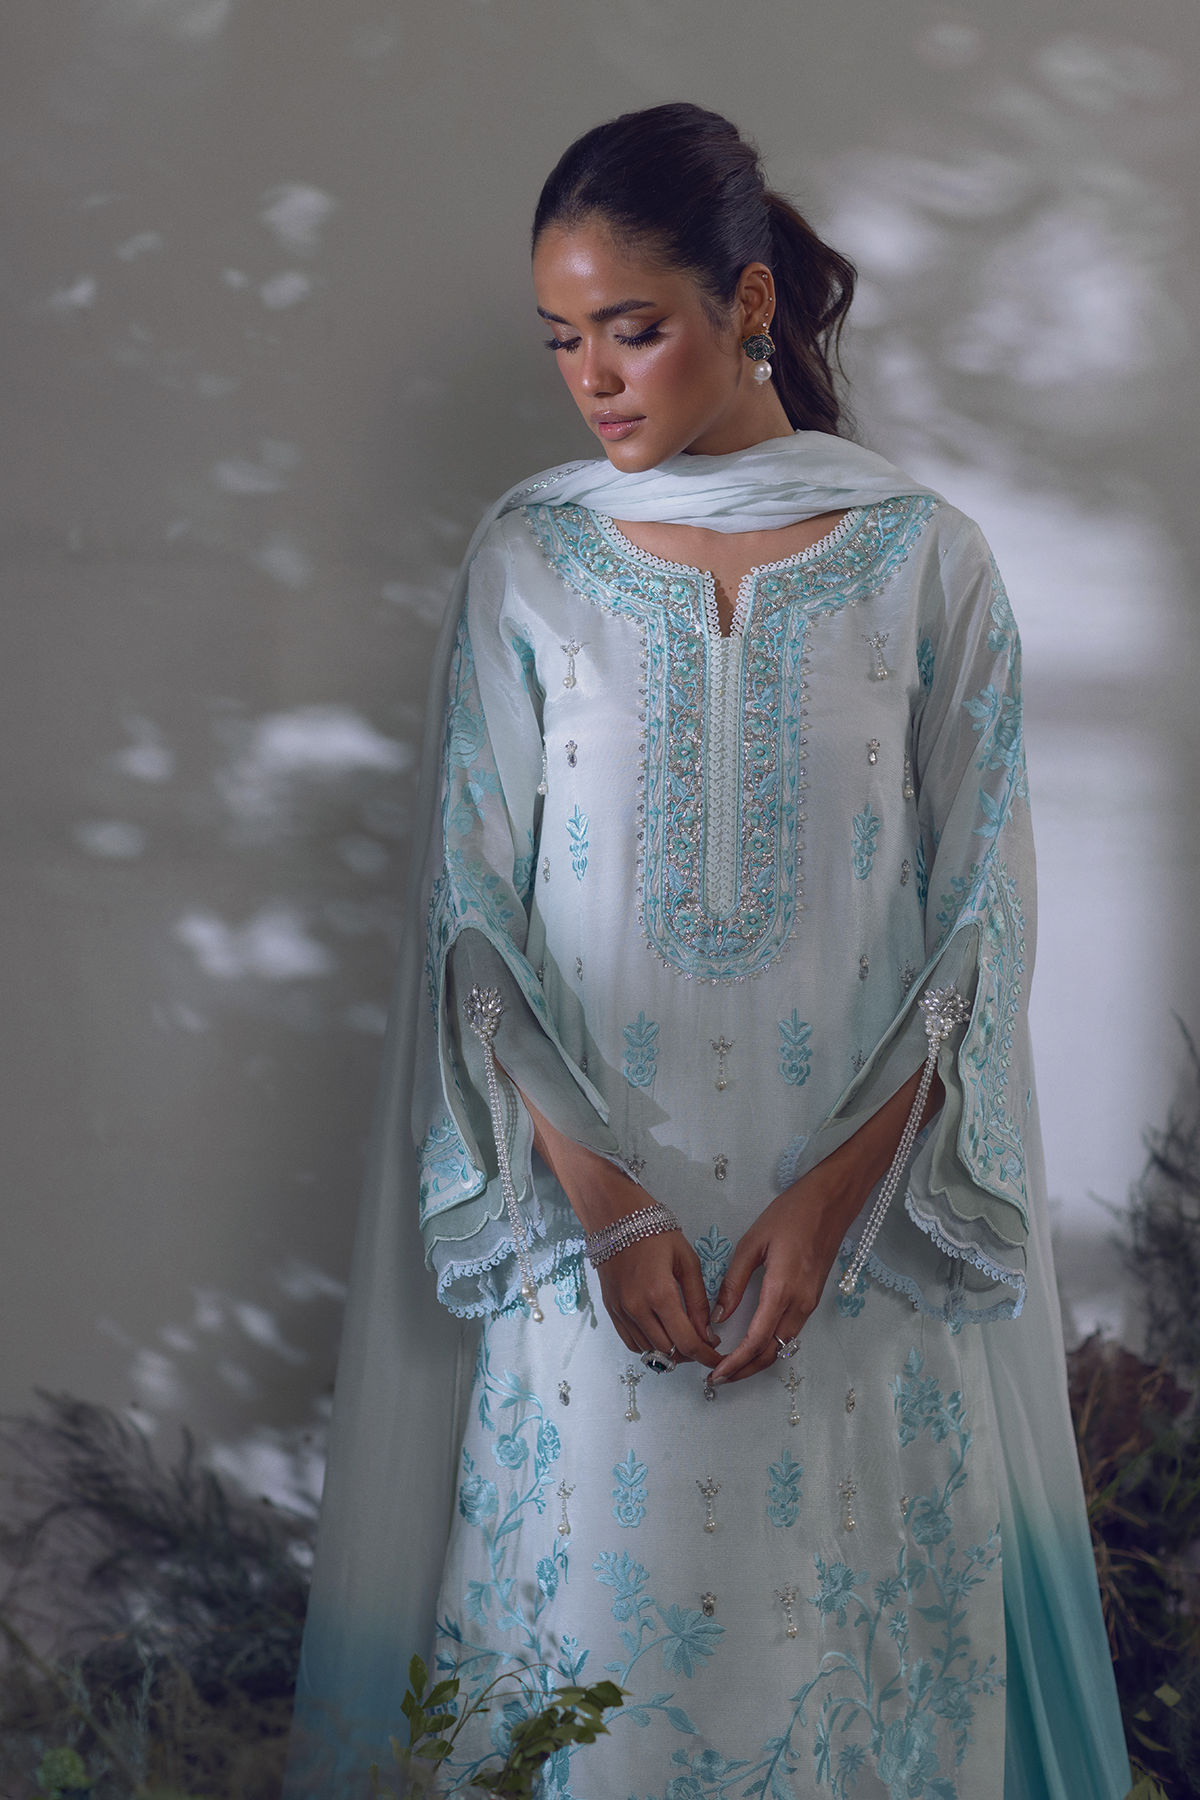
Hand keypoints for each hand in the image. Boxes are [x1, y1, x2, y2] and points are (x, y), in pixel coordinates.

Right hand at [515, 1081, 718, 1369]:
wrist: (613, 1216)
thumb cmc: (655, 1231)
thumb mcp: (686, 1259)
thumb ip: (697, 1300)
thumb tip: (707, 1333)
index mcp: (660, 1294)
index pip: (687, 1342)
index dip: (706, 1356)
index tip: (719, 1358)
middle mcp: (637, 1309)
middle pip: (668, 1351)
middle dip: (691, 1354)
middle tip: (704, 1343)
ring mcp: (621, 1312)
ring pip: (649, 1351)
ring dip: (670, 1350)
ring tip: (684, 1336)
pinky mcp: (610, 1311)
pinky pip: (631, 1342)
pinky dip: (649, 1345)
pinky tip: (662, 1333)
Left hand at [707, 1161, 861, 1385]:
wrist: (831, 1201)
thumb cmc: (790, 1213)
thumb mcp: (753, 1242)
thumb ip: (734, 1282)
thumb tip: (718, 1317)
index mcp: (782, 1290)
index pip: (757, 1341)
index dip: (735, 1363)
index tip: (713, 1374)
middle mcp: (800, 1304)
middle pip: (772, 1353)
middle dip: (744, 1371)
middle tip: (716, 1377)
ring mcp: (809, 1304)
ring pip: (782, 1346)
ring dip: (756, 1361)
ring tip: (728, 1365)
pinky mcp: (812, 1299)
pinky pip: (789, 1333)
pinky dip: (769, 1346)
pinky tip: (750, 1344)